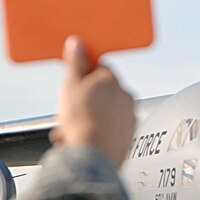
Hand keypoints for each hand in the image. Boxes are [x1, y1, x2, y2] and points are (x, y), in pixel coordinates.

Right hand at [50, 36, 135, 167]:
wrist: (94, 156)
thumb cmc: (82, 121)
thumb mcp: (70, 86)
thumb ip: (75, 63)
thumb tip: (78, 43)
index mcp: (112, 80)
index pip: (99, 67)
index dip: (84, 75)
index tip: (74, 84)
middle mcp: (126, 96)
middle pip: (102, 91)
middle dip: (85, 101)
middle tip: (69, 112)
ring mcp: (130, 116)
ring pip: (106, 112)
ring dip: (89, 119)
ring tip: (72, 131)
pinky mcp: (130, 135)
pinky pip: (112, 129)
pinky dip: (99, 133)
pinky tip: (84, 140)